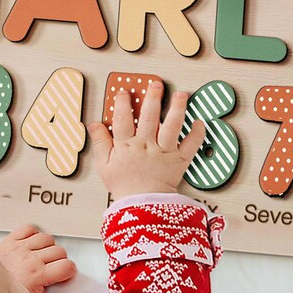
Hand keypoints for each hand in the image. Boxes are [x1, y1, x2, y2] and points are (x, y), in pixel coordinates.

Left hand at [0, 225, 79, 292]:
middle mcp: (30, 259)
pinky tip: (31, 245)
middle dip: (58, 260)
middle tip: (50, 268)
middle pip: (59, 251)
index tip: (62, 275)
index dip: (68, 271)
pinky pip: (29, 229)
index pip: (67, 266)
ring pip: (47, 238)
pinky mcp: (11, 240)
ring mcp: (20, 247)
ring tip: (41, 257)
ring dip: (47, 246)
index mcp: (38, 275)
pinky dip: (32, 234)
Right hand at [88, 79, 204, 200]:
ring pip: (172, 128)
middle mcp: (146, 146)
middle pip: (150, 118)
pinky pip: (191, 146)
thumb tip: (94, 124)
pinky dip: (197, 134)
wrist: (142, 208)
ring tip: (181, 95)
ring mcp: (164, 153)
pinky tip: (199, 122)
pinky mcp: (179, 161)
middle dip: (153, 99)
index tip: (124, 91)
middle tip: (156, 84)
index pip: (123, 120)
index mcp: (126, 146)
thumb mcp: (104, 166)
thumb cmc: (124, 186)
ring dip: (178, 110)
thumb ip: (99, 142)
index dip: (122, 104)